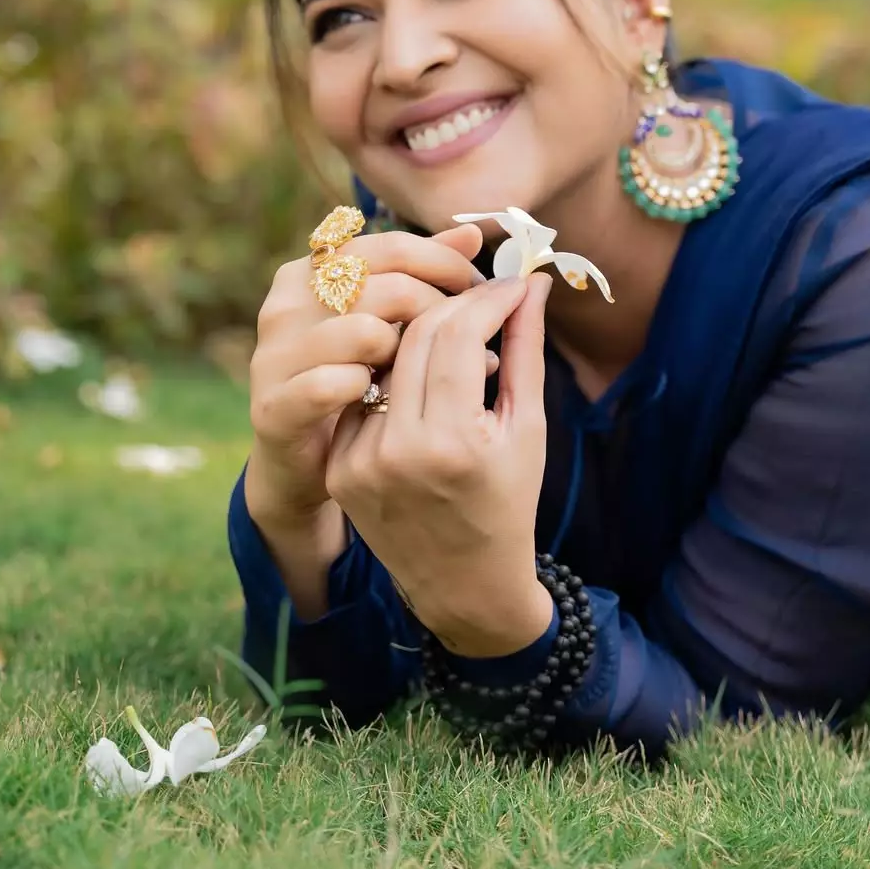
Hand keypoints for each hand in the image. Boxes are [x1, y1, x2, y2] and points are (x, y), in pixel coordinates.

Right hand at [245, 223, 487, 533]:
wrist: (313, 461)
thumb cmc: (360, 377)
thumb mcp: (391, 320)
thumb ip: (424, 273)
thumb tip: (472, 233)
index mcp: (312, 270)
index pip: (391, 247)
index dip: (444, 264)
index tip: (478, 289)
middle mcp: (286, 304)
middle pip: (384, 286)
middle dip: (436, 310)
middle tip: (468, 337)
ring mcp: (274, 354)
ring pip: (363, 331)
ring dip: (404, 354)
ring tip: (420, 373)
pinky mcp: (273, 405)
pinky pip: (334, 383)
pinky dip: (369, 390)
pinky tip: (383, 401)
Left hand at [325, 273, 555, 657]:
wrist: (464, 584)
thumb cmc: (509, 503)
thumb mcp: (528, 428)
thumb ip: (525, 351)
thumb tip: (531, 284)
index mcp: (453, 443)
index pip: (458, 334)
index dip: (488, 300)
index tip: (513, 286)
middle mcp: (398, 450)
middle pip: (416, 337)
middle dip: (454, 305)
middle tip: (484, 297)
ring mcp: (360, 460)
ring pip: (385, 358)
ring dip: (421, 333)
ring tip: (456, 330)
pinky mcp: (339, 468)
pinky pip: (364, 395)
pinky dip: (393, 374)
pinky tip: (422, 372)